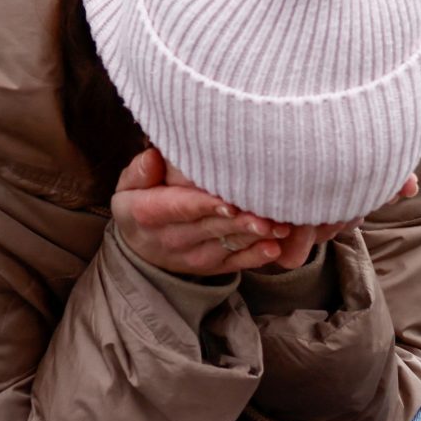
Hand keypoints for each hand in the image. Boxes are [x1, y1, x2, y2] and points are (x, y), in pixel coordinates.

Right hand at [108, 150, 399, 277]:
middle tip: (276, 209)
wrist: (143, 249)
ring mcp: (198, 259)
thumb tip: (152, 153)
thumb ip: (141, 168)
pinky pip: (243, 262)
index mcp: (148, 215)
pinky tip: (287, 240)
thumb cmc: (143, 201)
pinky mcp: (219, 268)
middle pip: (214, 228)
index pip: (178, 208)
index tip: (233, 197)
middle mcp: (173, 240)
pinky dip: (264, 251)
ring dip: (262, 237)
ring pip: (233, 247)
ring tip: (290, 224)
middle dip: (245, 220)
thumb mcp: (130, 185)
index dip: (207, 203)